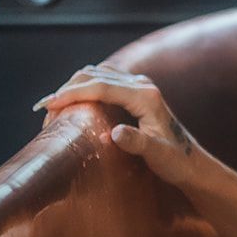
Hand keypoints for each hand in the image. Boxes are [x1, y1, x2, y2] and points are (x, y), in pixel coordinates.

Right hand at [33, 62, 202, 188]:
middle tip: (45, 112)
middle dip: (67, 89)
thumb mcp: (157, 154)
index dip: (72, 93)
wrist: (191, 162)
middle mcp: (142, 85)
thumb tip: (115, 133)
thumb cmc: (175, 161)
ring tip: (52, 108)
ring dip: (73, 87)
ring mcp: (139, 86)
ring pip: (97, 74)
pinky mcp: (135, 91)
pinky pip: (103, 80)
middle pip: (94, 74)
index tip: (49, 105)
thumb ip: (137, 142)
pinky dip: (83, 87)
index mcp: (145, 96)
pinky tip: (71, 103)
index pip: (100, 86)